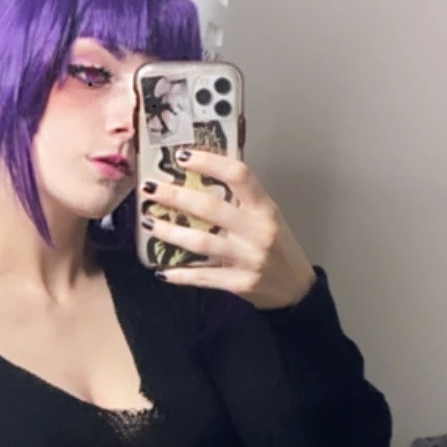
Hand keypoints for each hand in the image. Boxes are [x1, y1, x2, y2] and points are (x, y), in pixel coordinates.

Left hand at [141, 148, 316, 309]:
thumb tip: (199, 180)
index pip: (238, 175)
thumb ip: (241, 201)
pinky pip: (202, 277)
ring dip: (170, 232)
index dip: (209, 162)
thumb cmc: (279, 247)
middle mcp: (257, 231)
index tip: (182, 156)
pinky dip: (179, 274)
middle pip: (210, 208)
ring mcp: (248, 259)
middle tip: (150, 189)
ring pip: (201, 242)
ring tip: (149, 223)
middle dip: (175, 196)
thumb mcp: (268, 217)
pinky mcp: (239, 284)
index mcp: (265, 208)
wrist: (296, 290)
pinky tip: (162, 270)